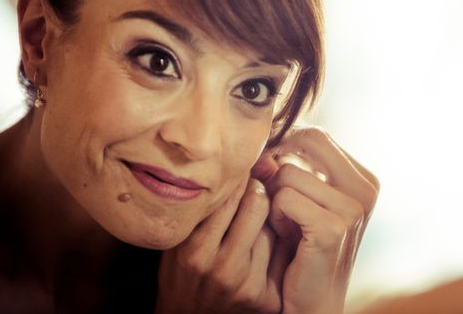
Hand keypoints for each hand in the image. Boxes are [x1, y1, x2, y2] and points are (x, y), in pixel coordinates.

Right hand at [155, 178, 285, 313]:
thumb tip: (240, 165)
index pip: (227, 196)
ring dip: (269, 217)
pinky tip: (266, 240)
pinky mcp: (263, 298)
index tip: (241, 168)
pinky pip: (280, 252)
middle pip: (256, 205)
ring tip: (258, 216)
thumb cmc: (183, 270)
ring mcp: (244, 284)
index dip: (238, 177)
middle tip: (256, 187)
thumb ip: (204, 207)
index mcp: (194, 250)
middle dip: (258, 191)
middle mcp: (220, 267)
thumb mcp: (182, 237)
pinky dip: (276, 241)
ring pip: (271, 227)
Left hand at [255, 127, 378, 313]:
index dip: (286, 143)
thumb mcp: (301, 198)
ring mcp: (353, 209)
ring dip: (275, 198)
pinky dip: (275, 216)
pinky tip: (287, 236)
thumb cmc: (302, 247)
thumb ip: (289, 166)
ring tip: (286, 224)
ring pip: (288, 172)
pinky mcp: (333, 228)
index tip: (270, 165)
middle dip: (280, 164)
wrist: (312, 303)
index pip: (317, 135)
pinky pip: (283, 198)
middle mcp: (365, 189)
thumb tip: (264, 151)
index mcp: (364, 179)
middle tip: (276, 195)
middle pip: (306, 142)